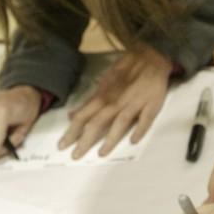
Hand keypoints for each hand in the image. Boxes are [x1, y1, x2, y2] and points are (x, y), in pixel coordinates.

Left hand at [59, 44, 171, 158]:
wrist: (150, 57)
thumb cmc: (125, 71)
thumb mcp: (103, 83)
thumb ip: (89, 102)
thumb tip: (72, 115)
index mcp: (102, 97)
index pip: (83, 116)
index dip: (72, 132)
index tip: (62, 145)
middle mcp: (115, 102)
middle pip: (97, 122)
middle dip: (85, 140)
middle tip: (75, 156)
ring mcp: (134, 104)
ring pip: (120, 123)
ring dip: (110, 138)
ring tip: (102, 153)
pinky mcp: (151, 105)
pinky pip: (145, 119)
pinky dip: (139, 130)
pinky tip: (133, 140)